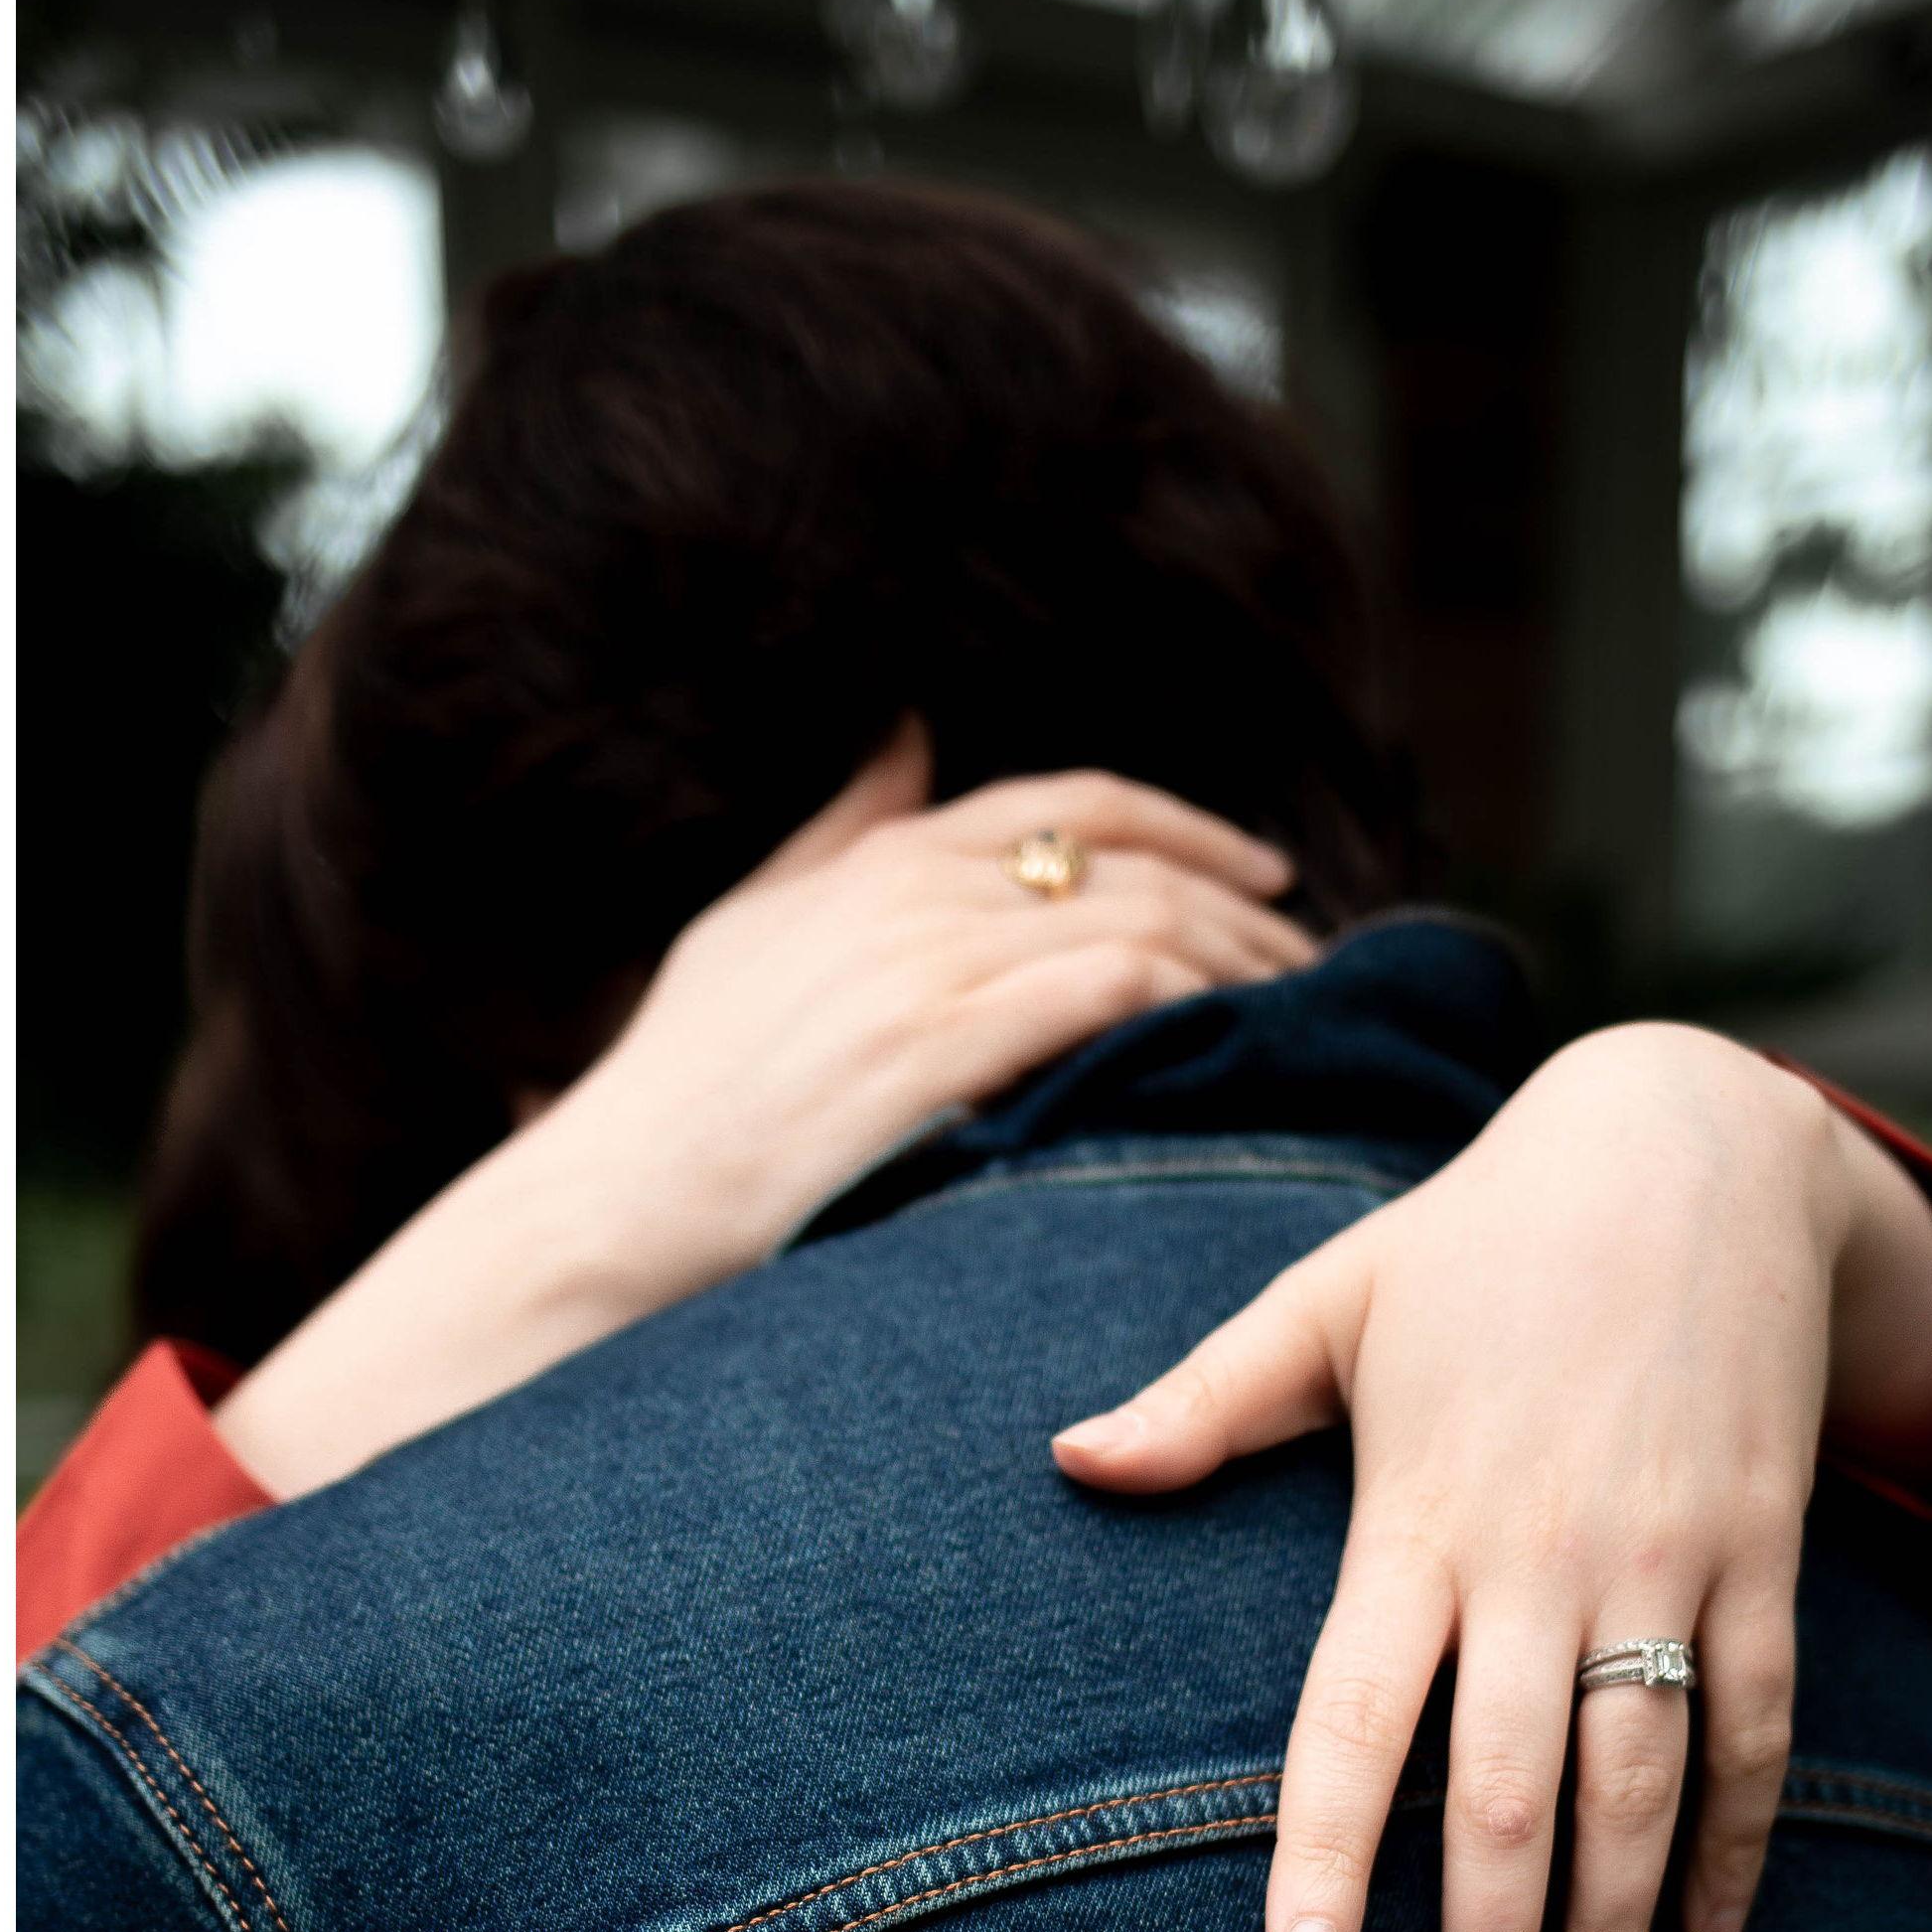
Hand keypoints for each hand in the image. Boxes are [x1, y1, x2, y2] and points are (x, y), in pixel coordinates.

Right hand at [214, 723, 1313, 1496]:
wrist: (613, 1206)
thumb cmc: (677, 1090)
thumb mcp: (747, 925)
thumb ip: (839, 824)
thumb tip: (906, 725)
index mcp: (881, 853)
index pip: (1075, 804)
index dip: (1188, 827)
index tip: (1265, 873)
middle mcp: (914, 889)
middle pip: (1133, 861)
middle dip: (1244, 905)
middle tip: (1318, 959)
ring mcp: (929, 965)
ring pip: (1142, 920)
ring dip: (1240, 964)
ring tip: (1304, 1014)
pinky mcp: (942, 1047)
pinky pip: (1112, 989)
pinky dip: (1190, 1001)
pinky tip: (1236, 1046)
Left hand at [1051, 1023, 1931, 1931]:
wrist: (1701, 1143)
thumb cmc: (1484, 1239)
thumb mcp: (1331, 1300)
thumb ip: (1205, 1402)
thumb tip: (1066, 1461)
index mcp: (1417, 1518)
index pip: (1354, 1718)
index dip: (1324, 1854)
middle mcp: (1542, 1559)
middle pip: (1506, 1793)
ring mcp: (1663, 1562)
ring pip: (1638, 1783)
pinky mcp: (1760, 1554)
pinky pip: (1755, 1725)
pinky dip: (1736, 1839)